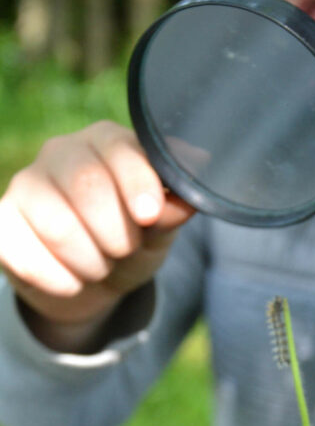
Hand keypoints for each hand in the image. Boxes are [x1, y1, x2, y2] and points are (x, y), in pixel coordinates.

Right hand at [0, 121, 192, 339]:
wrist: (93, 281)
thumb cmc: (131, 240)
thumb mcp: (159, 229)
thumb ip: (171, 211)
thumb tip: (185, 201)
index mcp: (105, 142)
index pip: (117, 148)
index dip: (136, 183)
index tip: (149, 216)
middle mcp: (60, 153)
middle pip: (86, 185)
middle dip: (117, 233)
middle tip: (123, 250)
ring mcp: (25, 186)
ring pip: (57, 225)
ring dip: (90, 261)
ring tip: (99, 266)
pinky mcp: (4, 222)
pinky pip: (21, 251)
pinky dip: (57, 279)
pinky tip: (72, 283)